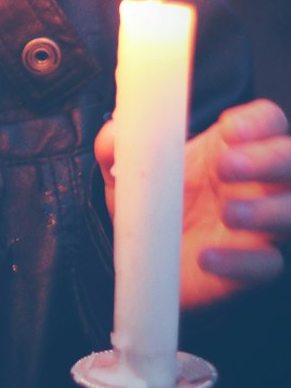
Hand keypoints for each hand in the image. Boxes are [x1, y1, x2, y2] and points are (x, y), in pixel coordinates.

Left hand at [95, 98, 290, 310]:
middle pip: (288, 160)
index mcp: (228, 149)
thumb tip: (114, 133)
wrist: (144, 262)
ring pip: (290, 210)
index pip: (266, 122)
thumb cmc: (150, 207)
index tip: (228, 129)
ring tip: (228, 212)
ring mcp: (259, 226)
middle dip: (266, 159)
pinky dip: (242, 261)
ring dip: (266, 209)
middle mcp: (254, 183)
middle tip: (226, 166)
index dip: (257, 122)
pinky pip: (268, 264)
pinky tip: (208, 258)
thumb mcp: (126, 173)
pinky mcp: (252, 266)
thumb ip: (118, 148)